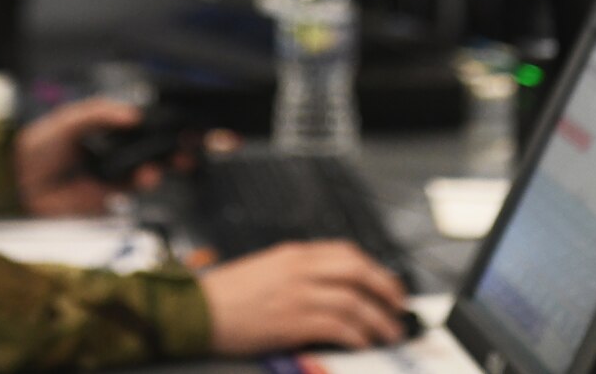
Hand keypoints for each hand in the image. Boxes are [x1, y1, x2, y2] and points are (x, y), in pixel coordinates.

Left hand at [14, 98, 166, 215]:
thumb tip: (132, 115)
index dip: (163, 124)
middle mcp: (117, 150)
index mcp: (109, 127)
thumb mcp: (70, 119)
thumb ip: (100, 113)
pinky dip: (147, 181)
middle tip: (189, 143)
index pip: (143, 124)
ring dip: (166, 164)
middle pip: (154, 148)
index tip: (181, 123)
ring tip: (174, 159)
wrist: (23, 180)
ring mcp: (117, 174)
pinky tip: (150, 173)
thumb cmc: (42, 145)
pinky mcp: (112, 196)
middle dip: (176, 146)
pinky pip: (136, 188)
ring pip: (151, 168)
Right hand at [199, 241, 408, 354]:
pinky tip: (363, 343)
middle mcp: (299, 269)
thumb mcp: (266, 268)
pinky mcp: (292, 322)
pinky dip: (356, 335)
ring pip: (353, 301)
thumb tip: (332, 285)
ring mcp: (297, 294)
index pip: (346, 252)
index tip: (387, 283)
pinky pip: (337, 326)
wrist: (196, 310)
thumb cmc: (226, 295)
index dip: (375, 268)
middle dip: (386, 289)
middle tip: (399, 307)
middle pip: (358, 271)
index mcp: (294, 254)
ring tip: (389, 333)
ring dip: (378, 319)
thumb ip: (299, 271)